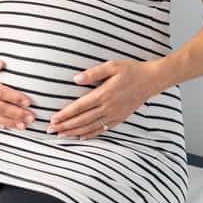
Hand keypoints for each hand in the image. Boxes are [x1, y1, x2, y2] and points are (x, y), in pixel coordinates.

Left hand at [47, 60, 162, 138]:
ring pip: (90, 127)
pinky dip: (90, 134)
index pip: (79, 107)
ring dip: (74, 132)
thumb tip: (75, 79)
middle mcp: (108, 107)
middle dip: (65, 126)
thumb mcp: (112, 66)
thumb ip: (93, 73)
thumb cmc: (131, 70)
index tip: (53, 119)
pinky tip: (81, 137)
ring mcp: (114, 114)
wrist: (151, 80)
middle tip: (50, 130)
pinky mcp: (120, 118)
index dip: (65, 114)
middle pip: (82, 120)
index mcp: (104, 94)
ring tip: (61, 135)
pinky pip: (103, 129)